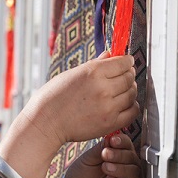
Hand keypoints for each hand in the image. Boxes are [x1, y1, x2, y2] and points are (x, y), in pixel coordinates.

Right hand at [21, 53, 138, 146]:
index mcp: (93, 72)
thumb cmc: (53, 97)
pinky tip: (125, 104)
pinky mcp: (110, 123)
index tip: (127, 63)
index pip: (123, 63)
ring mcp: (108, 106)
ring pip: (132, 94)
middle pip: (129, 77)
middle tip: (125, 76)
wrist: (45, 122)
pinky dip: (131, 106)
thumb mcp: (71, 74)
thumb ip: (94, 65)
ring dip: (130, 90)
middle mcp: (103, 88)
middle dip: (129, 75)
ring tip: (123, 90)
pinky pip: (132, 112)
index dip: (127, 61)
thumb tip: (109, 55)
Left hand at [56, 132, 141, 177]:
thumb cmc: (81, 174)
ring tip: (105, 167)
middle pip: (133, 158)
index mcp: (119, 154)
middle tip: (106, 155)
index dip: (122, 141)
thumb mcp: (89, 158)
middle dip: (119, 155)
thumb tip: (111, 137)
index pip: (127, 144)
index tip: (112, 140)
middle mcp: (127, 167)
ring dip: (121, 169)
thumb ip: (101, 148)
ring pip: (135, 173)